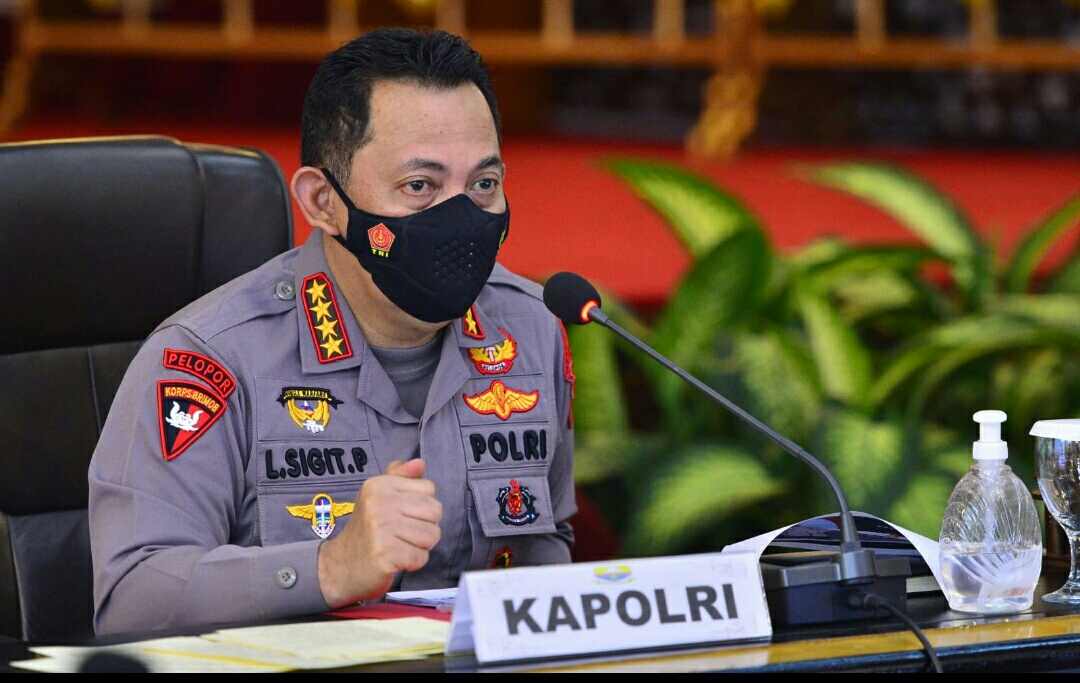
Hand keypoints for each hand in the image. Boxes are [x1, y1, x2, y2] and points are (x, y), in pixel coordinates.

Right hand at [317, 458, 442, 607]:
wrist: (339, 567)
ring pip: (432, 534)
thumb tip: (420, 463)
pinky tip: (396, 560)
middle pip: (434, 511)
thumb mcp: (378, 496)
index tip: (402, 515)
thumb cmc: (366, 531)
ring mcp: (381, 528)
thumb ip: (400, 477)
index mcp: (379, 485)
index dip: (422, 506)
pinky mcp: (385, 553)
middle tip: (402, 534)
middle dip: (425, 527)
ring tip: (399, 546)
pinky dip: (413, 562)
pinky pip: (421, 556)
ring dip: (420, 546)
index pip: (429, 488)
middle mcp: (378, 502)